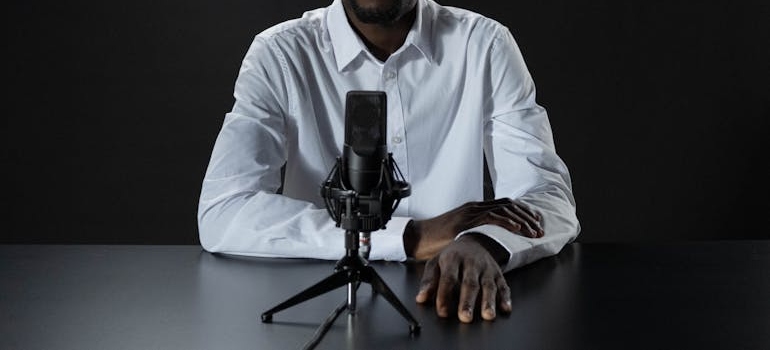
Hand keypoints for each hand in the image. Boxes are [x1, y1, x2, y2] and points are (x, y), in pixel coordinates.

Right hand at [404, 198, 542, 260]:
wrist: (417, 238)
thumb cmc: (436, 240)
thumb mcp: (460, 234)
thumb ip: (475, 234)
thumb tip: (492, 242)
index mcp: (475, 209)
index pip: (505, 204)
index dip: (524, 211)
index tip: (536, 222)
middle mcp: (475, 207)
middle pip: (509, 204)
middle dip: (528, 216)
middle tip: (540, 229)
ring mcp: (471, 212)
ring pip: (504, 209)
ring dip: (523, 220)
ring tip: (534, 232)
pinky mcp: (467, 220)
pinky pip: (492, 217)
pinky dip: (508, 222)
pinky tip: (518, 229)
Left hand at [415, 234, 511, 322]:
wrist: (474, 241)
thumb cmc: (452, 257)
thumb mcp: (436, 263)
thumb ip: (429, 281)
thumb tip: (421, 298)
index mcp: (453, 259)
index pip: (449, 278)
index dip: (445, 295)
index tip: (442, 311)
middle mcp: (472, 263)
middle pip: (470, 283)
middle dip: (468, 301)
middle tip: (464, 317)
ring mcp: (487, 268)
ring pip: (489, 285)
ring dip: (489, 301)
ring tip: (487, 316)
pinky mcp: (498, 274)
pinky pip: (503, 286)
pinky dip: (505, 298)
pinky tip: (505, 309)